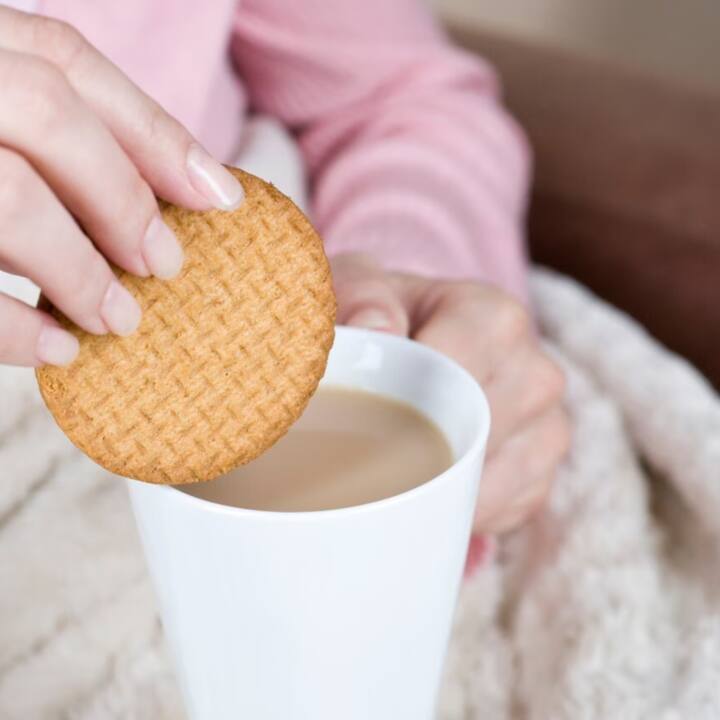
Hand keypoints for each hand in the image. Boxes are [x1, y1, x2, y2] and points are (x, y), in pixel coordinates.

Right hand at [0, 7, 243, 367]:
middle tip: (166, 268)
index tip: (221, 197)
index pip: (63, 60)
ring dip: (75, 268)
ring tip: (119, 321)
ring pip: (4, 194)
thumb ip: (52, 148)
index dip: (153, 131)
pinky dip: (3, 325)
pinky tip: (54, 352)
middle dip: (120, 197)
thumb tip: (176, 200)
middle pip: (42, 110)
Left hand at [331, 253, 570, 533]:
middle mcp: (536, 371)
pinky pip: (501, 510)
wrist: (424, 341)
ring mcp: (548, 426)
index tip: (363, 416)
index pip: (458, 373)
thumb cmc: (390, 320)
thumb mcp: (362, 290)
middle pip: (475, 434)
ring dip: (434, 489)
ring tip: (390, 478)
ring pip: (489, 481)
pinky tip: (426, 490)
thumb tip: (377, 331)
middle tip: (363, 458)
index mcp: (495, 318)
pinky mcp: (543, 473)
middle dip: (416, 451)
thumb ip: (362, 299)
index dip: (406, 402)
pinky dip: (456, 510)